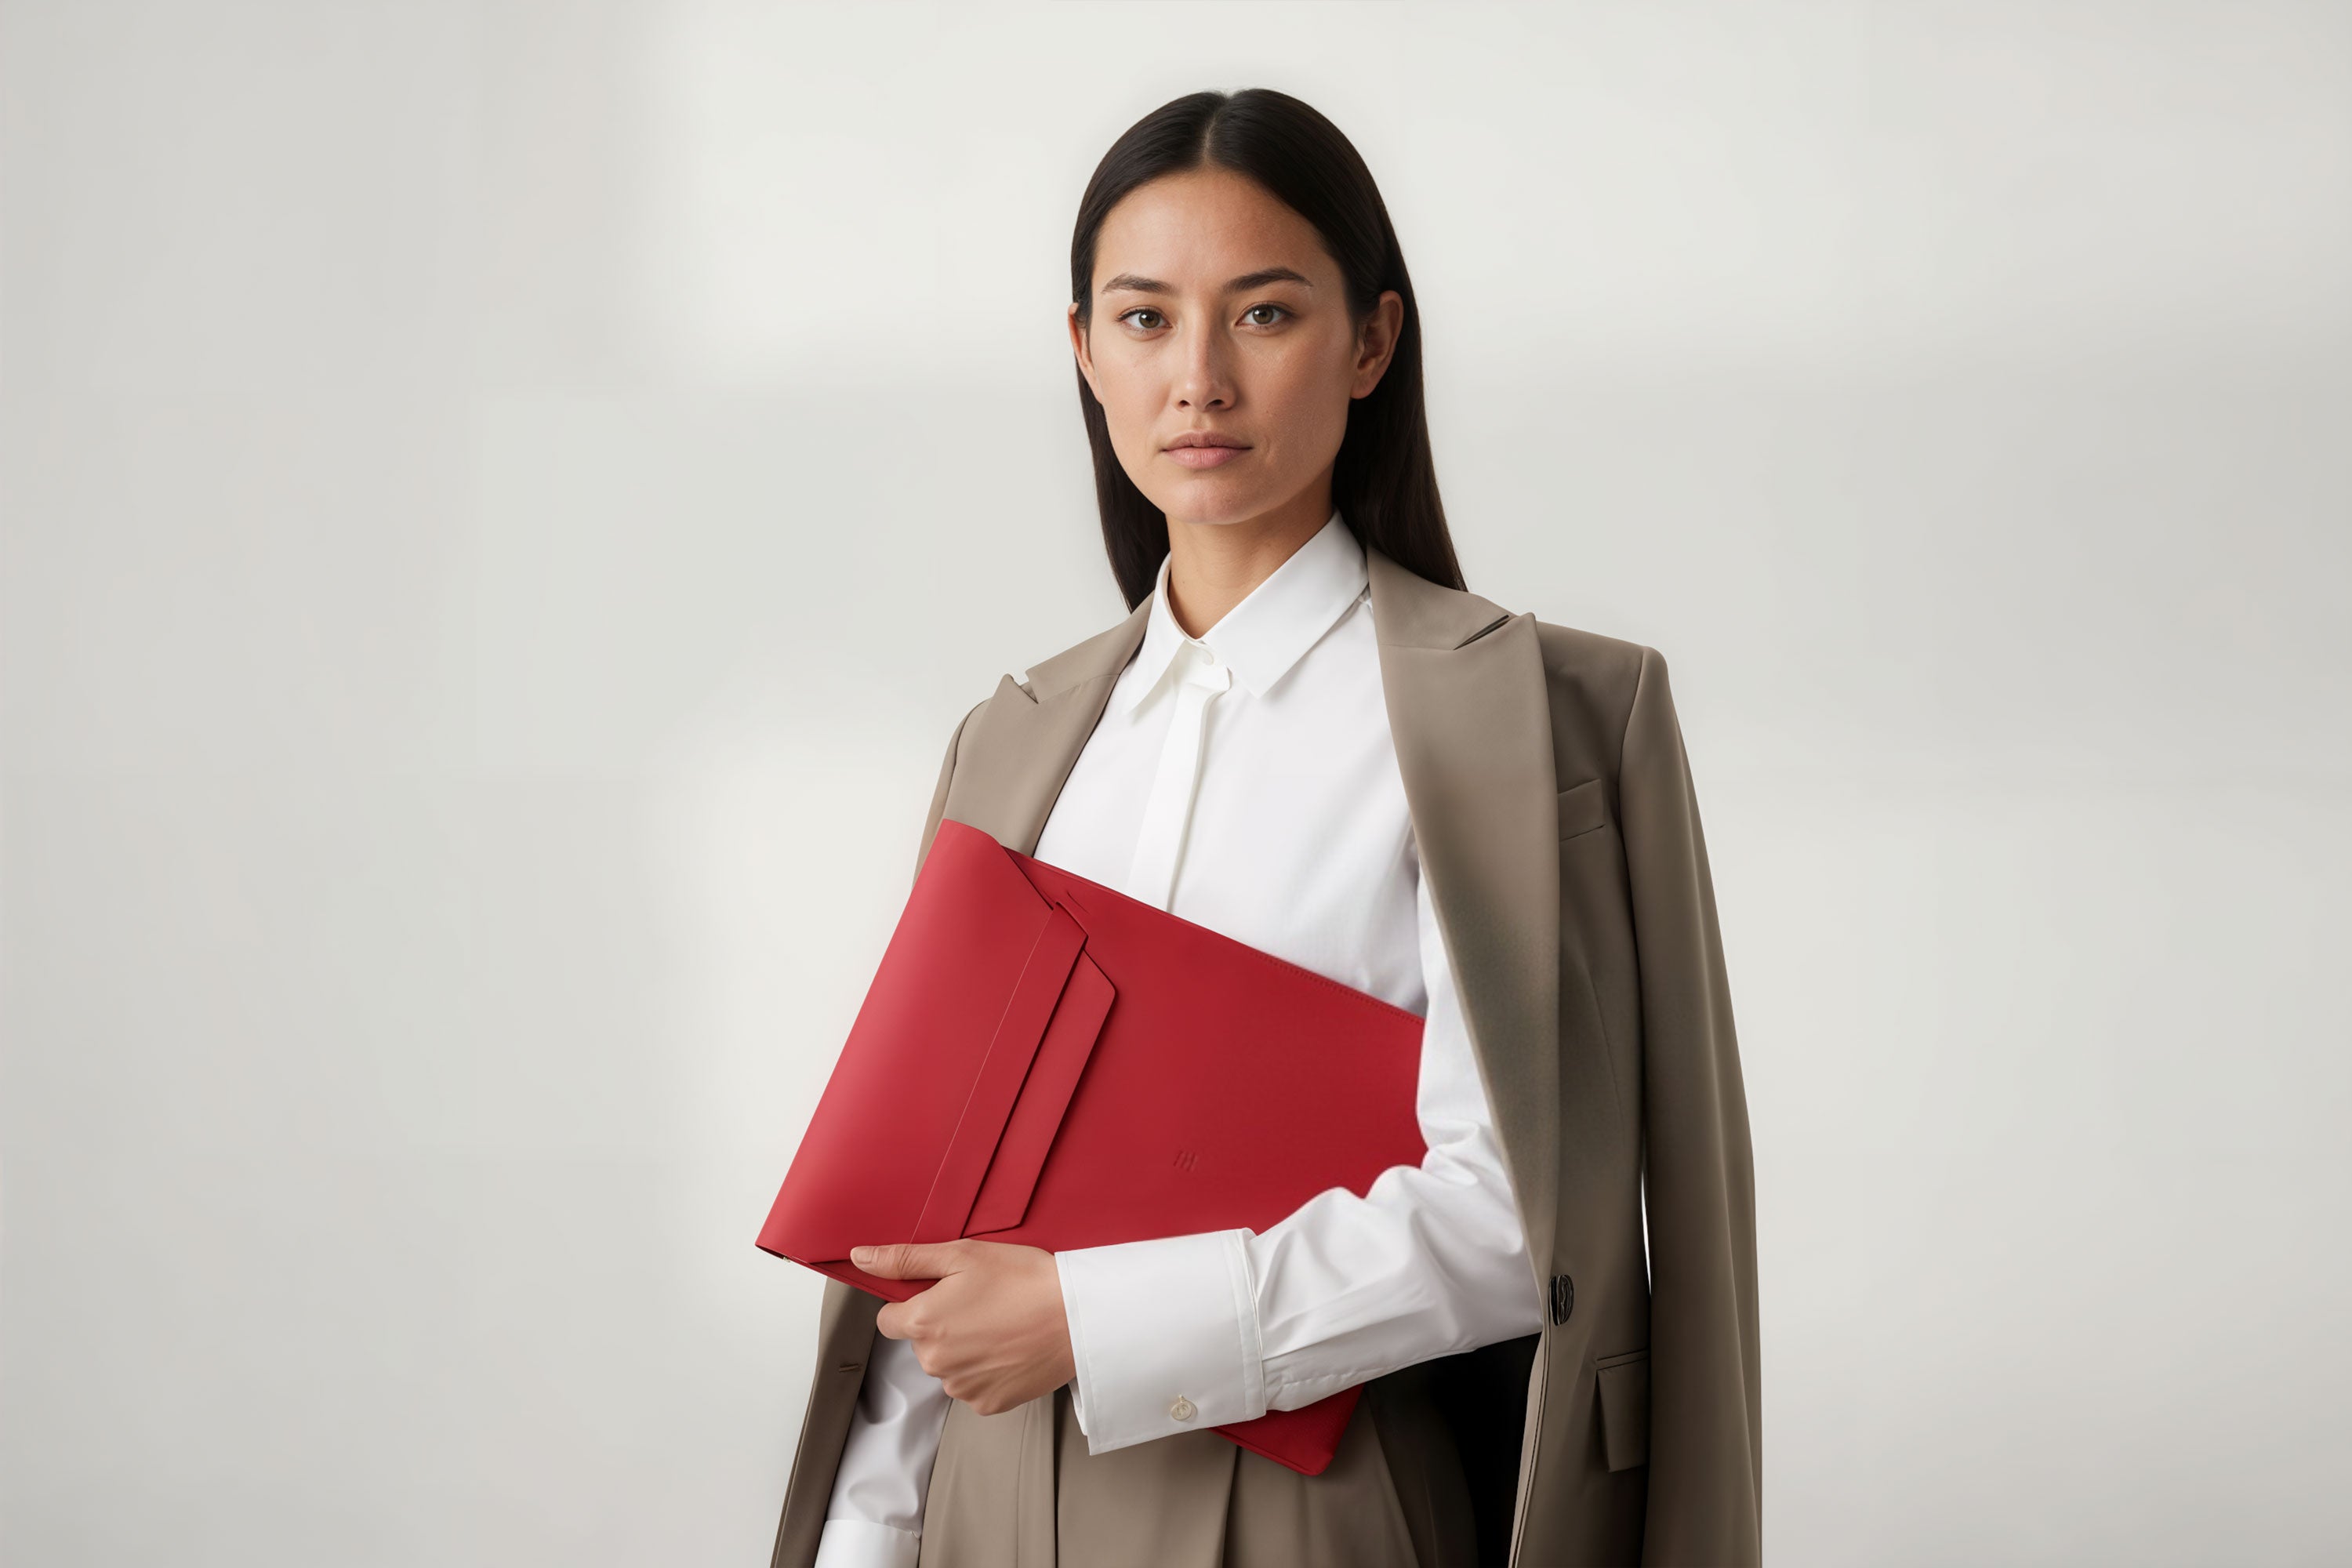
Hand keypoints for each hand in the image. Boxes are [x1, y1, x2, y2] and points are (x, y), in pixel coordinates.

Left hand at [854, 1239, 1077, 1415]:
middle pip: (921, 1344)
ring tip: (1002, 1325)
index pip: (888, 1320)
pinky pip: (973, 1386)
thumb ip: (904, 1259)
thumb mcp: (962, 1254)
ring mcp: (961, 1386)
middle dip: (942, 1326)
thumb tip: (860, 1258)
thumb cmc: (1024, 1279)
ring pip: (948, 1367)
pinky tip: (1010, 1348)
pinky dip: (987, 1371)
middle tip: (982, 1303)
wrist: (1077, 1316)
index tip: (942, 1294)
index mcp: (923, 1323)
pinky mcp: (988, 1403)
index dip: (912, 1304)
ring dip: (965, 1350)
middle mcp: (935, 1362)